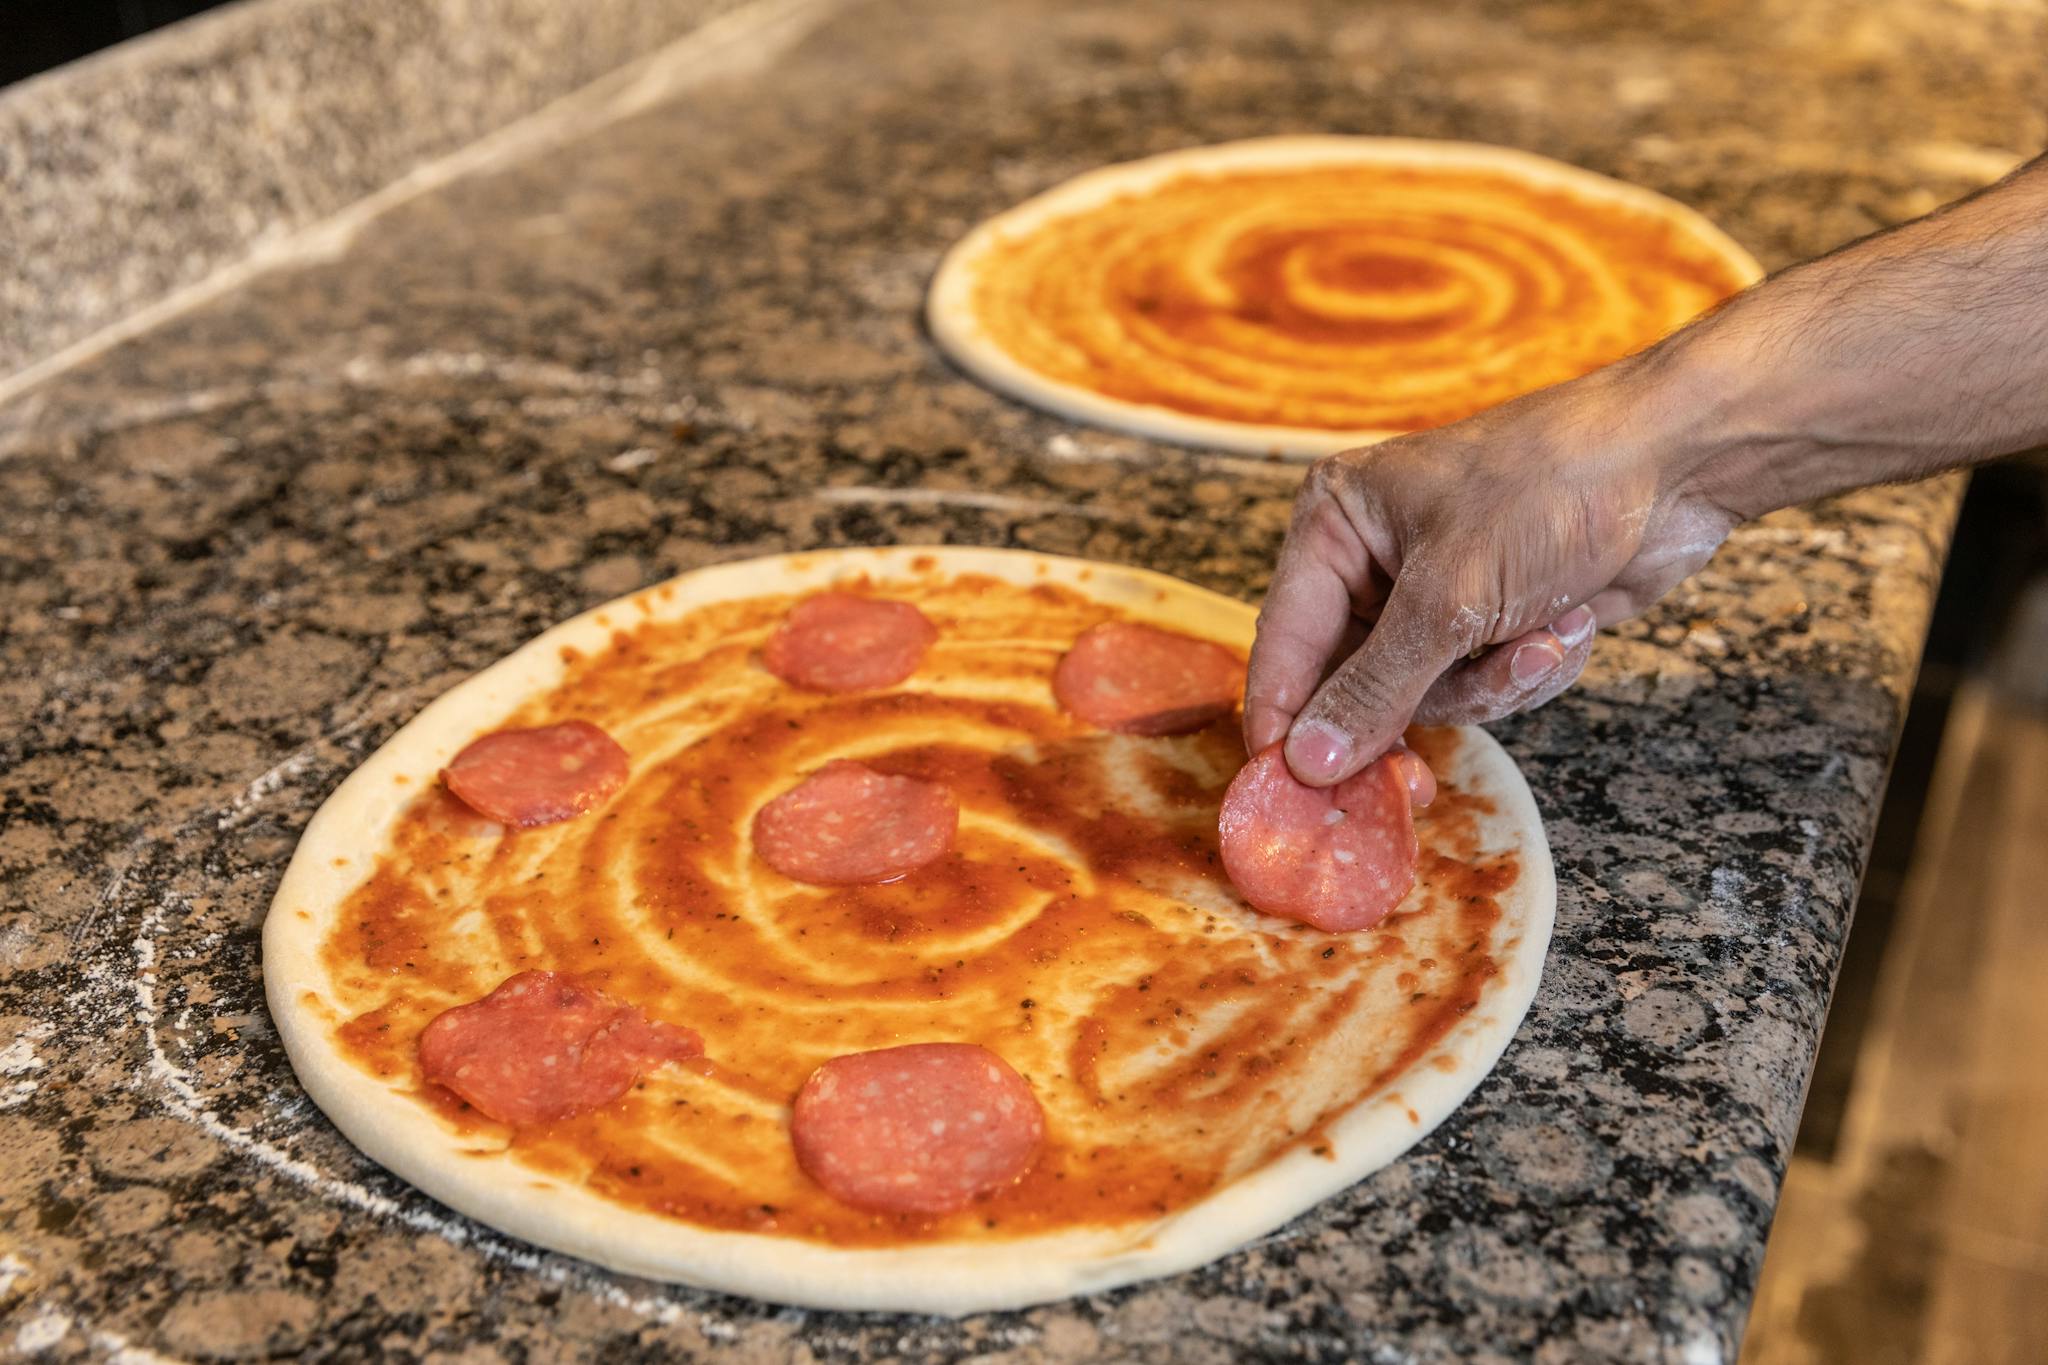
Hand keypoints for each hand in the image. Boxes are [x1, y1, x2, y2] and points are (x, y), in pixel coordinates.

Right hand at [1244, 357, 1738, 785]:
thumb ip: (1374, 688)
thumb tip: (1306, 762)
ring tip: (1541, 643)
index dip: (1284, 724)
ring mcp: (1437, 591)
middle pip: (1354, 683)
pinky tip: (1569, 628)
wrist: (1680, 459)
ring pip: (1427, 695)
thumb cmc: (1550, 488)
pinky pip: (1483, 685)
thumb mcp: (1450, 598)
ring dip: (1491, 684)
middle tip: (1418, 782)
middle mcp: (1374, 559)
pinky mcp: (1494, 617)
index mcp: (1336, 525)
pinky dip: (1528, 671)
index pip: (1284, 643)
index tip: (1291, 798)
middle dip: (1416, 709)